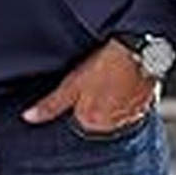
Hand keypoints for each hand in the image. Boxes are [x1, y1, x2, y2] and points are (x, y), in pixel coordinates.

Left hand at [20, 38, 155, 131]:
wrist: (140, 50)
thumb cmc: (108, 63)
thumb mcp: (72, 84)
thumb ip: (50, 105)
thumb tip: (29, 117)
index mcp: (93, 121)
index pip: (78, 116)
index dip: (78, 97)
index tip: (82, 83)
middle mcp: (113, 124)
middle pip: (96, 113)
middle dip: (95, 98)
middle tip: (97, 75)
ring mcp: (132, 115)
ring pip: (115, 107)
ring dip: (114, 96)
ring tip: (113, 74)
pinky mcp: (146, 104)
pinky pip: (132, 101)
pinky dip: (129, 92)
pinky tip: (127, 76)